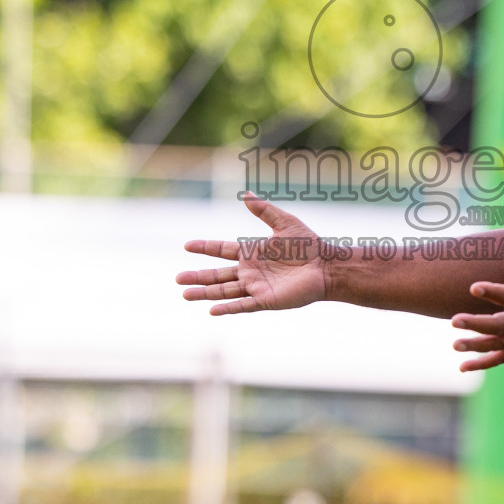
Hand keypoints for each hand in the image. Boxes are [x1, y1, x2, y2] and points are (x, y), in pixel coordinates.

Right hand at [177, 192, 331, 314]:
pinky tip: (211, 310)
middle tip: (177, 278)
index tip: (187, 245)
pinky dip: (227, 307)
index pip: (222, 250)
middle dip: (197, 277)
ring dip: (204, 293)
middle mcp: (250, 271)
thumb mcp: (284, 222)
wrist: (326, 266)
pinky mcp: (266, 300)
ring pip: (224, 291)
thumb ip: (263, 210)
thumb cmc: (309, 245)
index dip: (205, 248)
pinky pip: (242, 305)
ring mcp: (256, 287)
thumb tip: (245, 193)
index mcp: (252, 253)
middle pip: (217, 275)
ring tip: (185, 294)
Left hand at [451, 221, 503, 371]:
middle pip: (500, 325)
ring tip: (454, 343)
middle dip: (477, 324)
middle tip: (454, 320)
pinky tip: (462, 367)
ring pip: (497, 344)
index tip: (473, 286)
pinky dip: (482, 363)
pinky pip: (500, 358)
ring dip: (476, 345)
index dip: (492, 292)